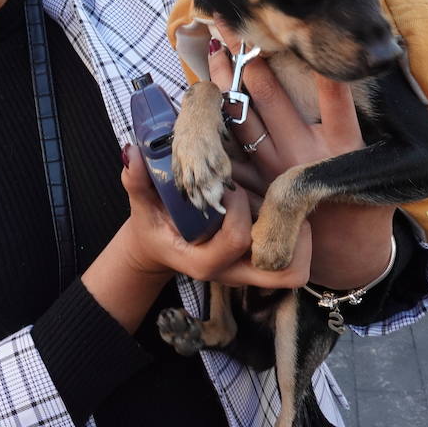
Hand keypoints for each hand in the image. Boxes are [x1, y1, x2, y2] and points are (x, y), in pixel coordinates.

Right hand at [117, 144, 311, 287]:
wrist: (158, 248)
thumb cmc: (154, 224)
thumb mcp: (142, 204)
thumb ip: (136, 181)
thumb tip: (131, 153)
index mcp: (203, 263)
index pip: (236, 238)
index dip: (238, 206)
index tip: (228, 186)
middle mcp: (232, 273)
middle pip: (283, 273)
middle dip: (290, 236)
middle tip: (279, 204)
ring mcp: (248, 272)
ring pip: (294, 269)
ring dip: (296, 235)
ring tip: (280, 204)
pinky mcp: (258, 263)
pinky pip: (292, 258)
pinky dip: (293, 234)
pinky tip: (276, 207)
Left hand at [207, 23, 427, 289]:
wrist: (345, 251)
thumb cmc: (376, 195)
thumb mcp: (410, 161)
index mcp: (346, 144)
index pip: (335, 93)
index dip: (318, 60)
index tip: (305, 27)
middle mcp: (307, 153)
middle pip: (272, 98)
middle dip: (252, 59)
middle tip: (238, 24)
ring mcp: (275, 168)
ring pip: (242, 117)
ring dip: (226, 82)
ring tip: (214, 46)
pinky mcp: (255, 183)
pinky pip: (229, 150)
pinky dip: (215, 123)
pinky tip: (200, 94)